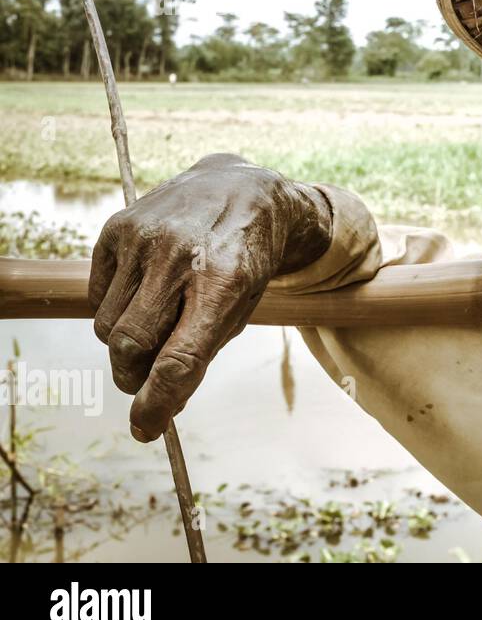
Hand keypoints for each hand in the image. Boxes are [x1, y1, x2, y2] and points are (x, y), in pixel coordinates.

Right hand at [88, 153, 331, 440]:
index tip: (145, 429)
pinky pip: (97, 296)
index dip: (158, 402)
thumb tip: (157, 406)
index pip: (179, 359)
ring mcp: (144, 238)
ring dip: (125, 344)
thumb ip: (202, 353)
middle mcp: (180, 255)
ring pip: (108, 326)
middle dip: (134, 377)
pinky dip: (113, 310)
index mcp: (226, 281)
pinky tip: (144, 293)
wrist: (243, 190)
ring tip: (156, 325)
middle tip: (145, 383)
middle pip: (131, 345)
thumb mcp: (243, 306)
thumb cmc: (246, 259)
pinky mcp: (117, 228)